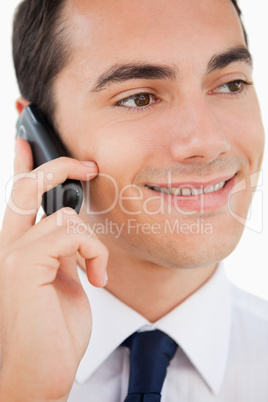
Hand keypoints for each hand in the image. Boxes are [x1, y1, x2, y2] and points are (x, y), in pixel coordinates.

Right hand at [0, 139, 107, 401]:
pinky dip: (93, 254)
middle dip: (59, 165)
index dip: (22, 162)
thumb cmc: (51, 332)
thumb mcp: (60, 282)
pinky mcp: (22, 264)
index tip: (27, 139)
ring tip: (95, 271)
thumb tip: (71, 227)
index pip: (16, 195)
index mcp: (17, 248)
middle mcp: (7, 245)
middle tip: (88, 165)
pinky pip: (72, 234)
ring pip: (64, 215)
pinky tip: (94, 278)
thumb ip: (60, 251)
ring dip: (91, 243)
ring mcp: (11, 253)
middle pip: (26, 185)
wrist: (37, 376)